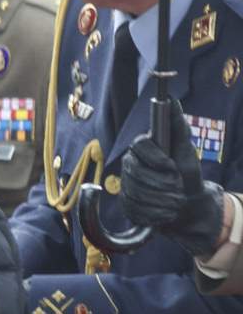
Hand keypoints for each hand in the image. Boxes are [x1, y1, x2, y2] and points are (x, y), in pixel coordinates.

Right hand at [119, 99, 225, 256]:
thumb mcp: (186, 149)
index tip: (171, 167)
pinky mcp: (126, 204)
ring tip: (176, 203)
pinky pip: (133, 209)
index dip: (154, 157)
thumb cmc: (186, 173)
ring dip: (159, 200)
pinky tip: (166, 213)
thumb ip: (178, 127)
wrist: (186, 203)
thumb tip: (172, 100)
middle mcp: (130, 164)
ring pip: (134, 192)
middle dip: (160, 184)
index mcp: (143, 148)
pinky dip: (153, 214)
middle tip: (178, 189)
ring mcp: (126, 184)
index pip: (138, 146)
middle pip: (134, 172)